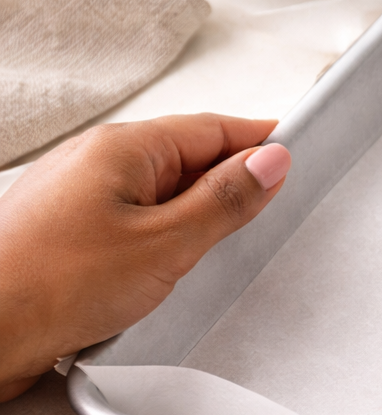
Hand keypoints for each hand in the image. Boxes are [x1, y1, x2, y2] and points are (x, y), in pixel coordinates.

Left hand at [0, 114, 289, 401]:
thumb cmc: (52, 285)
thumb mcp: (166, 243)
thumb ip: (225, 200)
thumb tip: (271, 161)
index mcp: (122, 148)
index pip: (212, 128)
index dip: (259, 140)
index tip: (296, 151)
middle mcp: (93, 162)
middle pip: (185, 158)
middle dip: (230, 181)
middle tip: (270, 210)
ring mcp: (75, 198)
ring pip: (157, 193)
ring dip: (194, 215)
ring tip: (219, 249)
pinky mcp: (66, 235)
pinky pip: (131, 221)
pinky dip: (162, 238)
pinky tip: (170, 269)